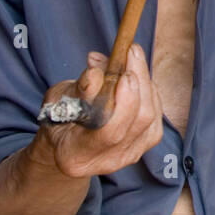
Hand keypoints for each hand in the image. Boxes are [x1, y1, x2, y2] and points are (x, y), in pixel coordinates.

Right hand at [33, 44, 164, 178]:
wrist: (68, 140)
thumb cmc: (60, 116)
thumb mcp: (58, 99)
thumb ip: (78, 90)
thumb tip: (96, 72)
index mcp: (75, 155)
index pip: (109, 132)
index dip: (123, 103)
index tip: (124, 74)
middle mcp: (107, 162)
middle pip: (138, 120)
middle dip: (139, 81)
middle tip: (131, 53)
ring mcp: (129, 156)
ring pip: (151, 115)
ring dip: (144, 81)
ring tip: (131, 60)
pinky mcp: (145, 145)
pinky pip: (156, 114)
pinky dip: (149, 91)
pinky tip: (137, 79)